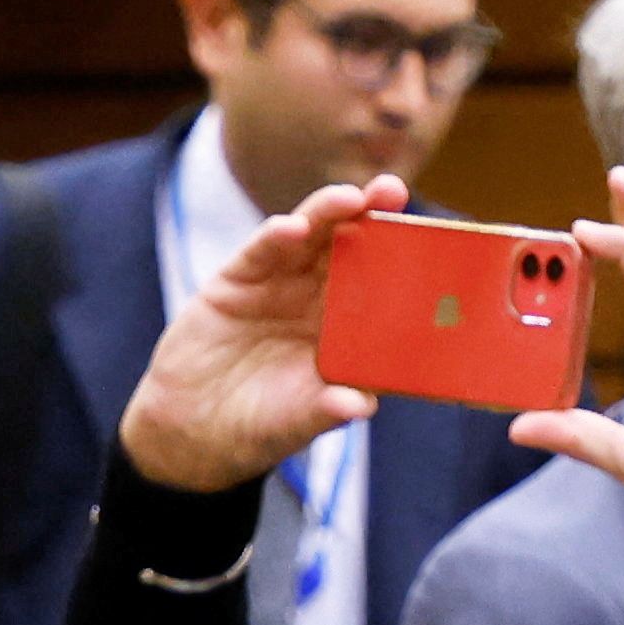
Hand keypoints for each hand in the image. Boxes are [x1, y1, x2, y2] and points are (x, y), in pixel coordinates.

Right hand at [119, 176, 401, 491]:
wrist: (192, 432)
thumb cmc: (259, 427)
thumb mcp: (296, 421)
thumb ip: (326, 409)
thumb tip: (360, 406)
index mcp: (347, 329)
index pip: (382, 286)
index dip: (404, 260)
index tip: (431, 241)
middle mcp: (318, 299)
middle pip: (351, 246)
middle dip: (373, 216)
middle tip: (392, 191)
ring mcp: (278, 285)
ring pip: (310, 238)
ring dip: (330, 212)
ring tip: (351, 197)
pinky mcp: (236, 281)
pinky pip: (261, 252)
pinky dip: (276, 238)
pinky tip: (292, 228)